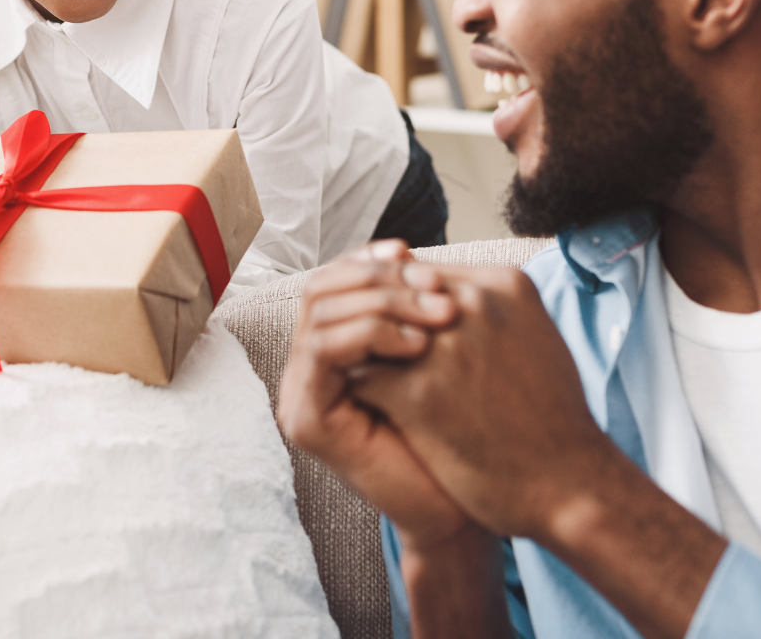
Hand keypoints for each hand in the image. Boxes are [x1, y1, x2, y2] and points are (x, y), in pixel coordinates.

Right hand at [277, 241, 474, 549]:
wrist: (460, 510)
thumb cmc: (459, 434)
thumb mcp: (433, 356)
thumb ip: (410, 311)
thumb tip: (411, 251)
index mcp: (330, 349)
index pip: (333, 281)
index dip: (369, 260)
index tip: (415, 254)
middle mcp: (306, 369)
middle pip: (321, 288)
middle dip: (381, 278)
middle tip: (435, 283)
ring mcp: (300, 395)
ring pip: (321, 312)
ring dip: (383, 302)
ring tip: (439, 314)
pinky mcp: (306, 420)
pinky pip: (324, 351)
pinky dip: (370, 335)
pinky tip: (419, 344)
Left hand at [348, 266, 609, 539]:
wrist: (571, 485)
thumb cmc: (554, 419)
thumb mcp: (535, 338)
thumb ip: (492, 310)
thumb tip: (444, 297)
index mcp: (504, 285)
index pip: (422, 271)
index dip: (400, 301)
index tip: (389, 329)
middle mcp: (473, 305)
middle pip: (393, 292)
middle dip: (374, 320)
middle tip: (357, 348)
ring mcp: (444, 347)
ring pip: (371, 328)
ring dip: (361, 351)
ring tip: (355, 374)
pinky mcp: (419, 392)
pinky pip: (364, 373)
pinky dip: (359, 389)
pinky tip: (363, 407)